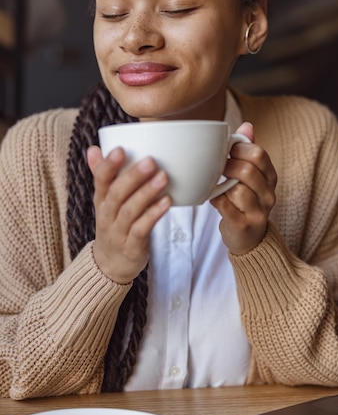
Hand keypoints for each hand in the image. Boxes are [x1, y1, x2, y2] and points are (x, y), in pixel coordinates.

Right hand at [87, 146, 171, 283]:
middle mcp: (107, 215)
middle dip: (133, 176)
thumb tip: (93, 148)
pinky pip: (142, 229)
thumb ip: (102, 175)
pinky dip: (153, 215)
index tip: (120, 149)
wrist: (110, 265)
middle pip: (116, 193)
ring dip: (147, 193)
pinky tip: (166, 202)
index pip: (100, 180)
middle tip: (150, 161)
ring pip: (130, 210)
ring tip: (163, 177)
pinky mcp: (132, 246)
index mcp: (101, 200)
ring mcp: (119, 231)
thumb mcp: (104, 201)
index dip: (109, 165)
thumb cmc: (113, 225)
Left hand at [210, 122, 276, 254]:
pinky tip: (215, 199)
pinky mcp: (245, 225)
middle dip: (228, 166)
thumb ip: (248, 150)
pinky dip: (216, 200)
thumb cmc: (244, 200)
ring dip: (221, 186)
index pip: (258, 154)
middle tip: (219, 169)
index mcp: (270, 176)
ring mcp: (259, 211)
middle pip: (247, 170)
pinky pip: (226, 207)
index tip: (228, 152)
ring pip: (237, 190)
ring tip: (219, 187)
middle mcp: (269, 194)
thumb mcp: (250, 174)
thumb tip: (246, 125)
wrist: (247, 237)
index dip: (239, 149)